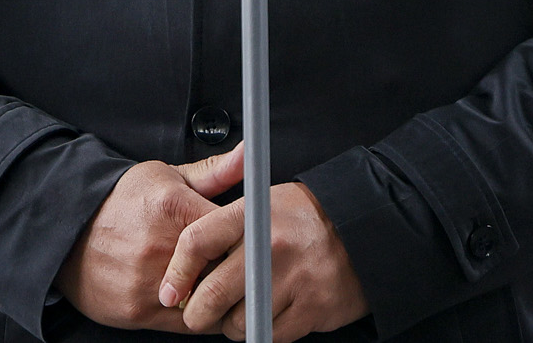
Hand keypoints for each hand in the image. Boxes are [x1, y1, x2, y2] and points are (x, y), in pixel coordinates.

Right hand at [54, 147, 243, 330]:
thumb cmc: (122, 202)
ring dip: (219, 298)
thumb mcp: (165, 177)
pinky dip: (198, 316)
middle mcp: (162, 246)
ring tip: (217, 285)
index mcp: (174, 206)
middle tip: (241, 269)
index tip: (255, 244)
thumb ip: (214, 172)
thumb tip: (248, 155)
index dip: (250, 241)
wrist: (67, 230)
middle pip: (225, 270)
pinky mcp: (140, 310)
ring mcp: (150, 281)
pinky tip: (195, 299)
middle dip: (237, 271)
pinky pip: (188, 324)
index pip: (235, 231)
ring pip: (209, 302)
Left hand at [159, 170, 368, 341]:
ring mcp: (294, 279)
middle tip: (194, 315)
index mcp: (252, 214)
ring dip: (232, 325)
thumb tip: (182, 261)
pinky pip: (270, 334)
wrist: (364, 228)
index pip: (198, 242)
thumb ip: (224, 225)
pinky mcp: (313, 308)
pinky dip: (262, 331)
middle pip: (213, 292)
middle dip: (196, 313)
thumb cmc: (302, 217)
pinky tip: (267, 314)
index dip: (177, 272)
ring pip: (240, 321)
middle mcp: (271, 246)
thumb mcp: (263, 203)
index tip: (168, 291)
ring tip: (240, 310)